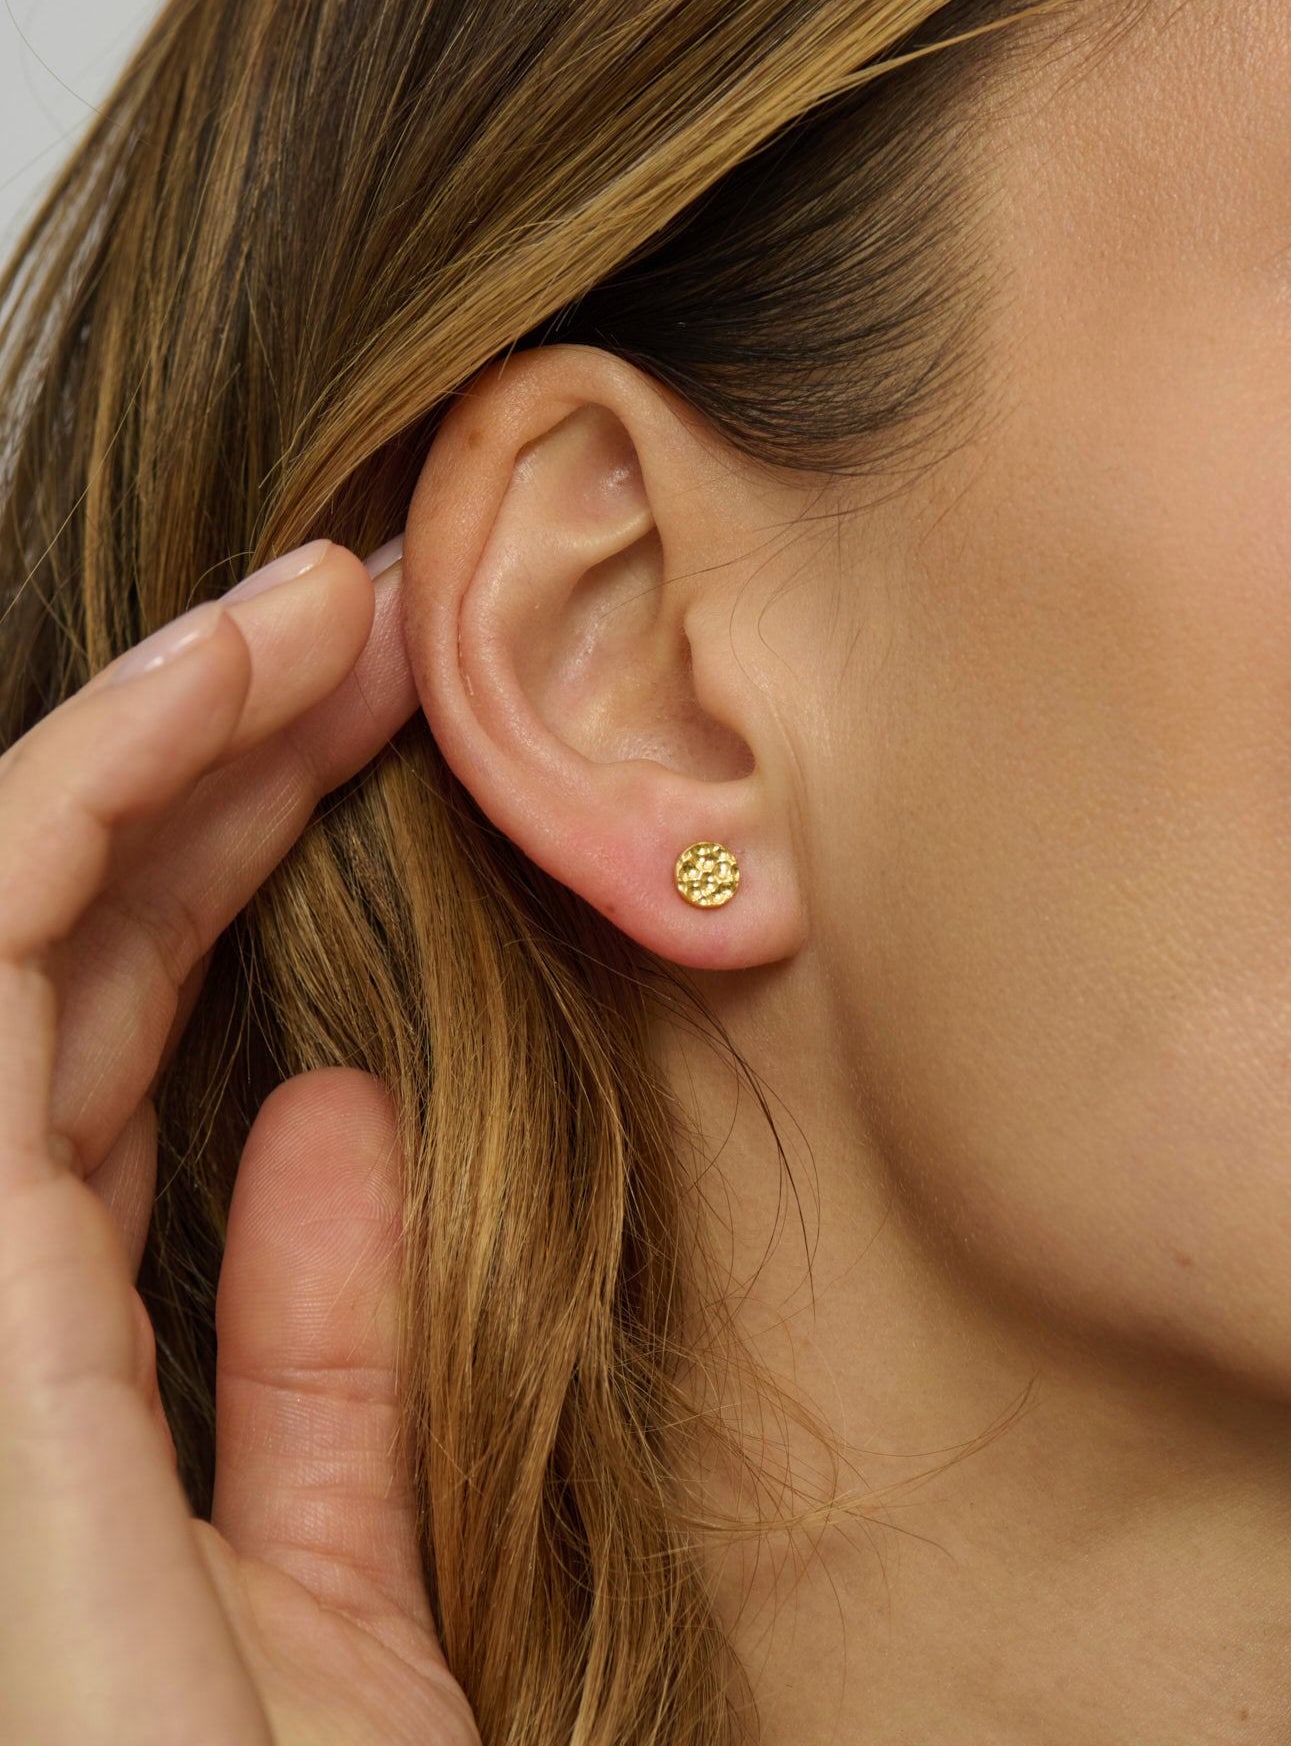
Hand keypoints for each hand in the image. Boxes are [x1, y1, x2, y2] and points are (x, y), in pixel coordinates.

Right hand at [0, 542, 480, 1743]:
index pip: (111, 1038)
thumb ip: (314, 1359)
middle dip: (208, 765)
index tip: (373, 736)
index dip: (225, 864)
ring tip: (317, 599)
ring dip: (159, 729)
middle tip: (360, 625)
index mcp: (54, 1349)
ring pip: (16, 917)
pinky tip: (211, 679)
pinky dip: (81, 791)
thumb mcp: (332, 1573)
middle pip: (72, 954)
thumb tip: (327, 1115)